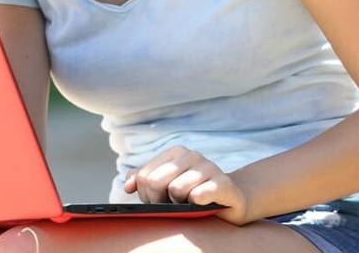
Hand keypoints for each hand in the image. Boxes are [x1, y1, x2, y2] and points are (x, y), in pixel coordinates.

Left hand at [123, 145, 251, 224]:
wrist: (230, 201)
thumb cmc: (193, 193)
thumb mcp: (166, 185)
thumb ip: (144, 180)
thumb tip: (128, 185)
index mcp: (176, 152)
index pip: (145, 176)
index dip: (146, 195)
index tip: (157, 202)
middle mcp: (192, 155)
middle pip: (156, 182)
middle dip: (159, 201)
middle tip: (171, 206)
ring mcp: (209, 167)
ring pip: (176, 190)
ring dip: (180, 205)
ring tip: (189, 204)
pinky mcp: (223, 184)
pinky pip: (199, 195)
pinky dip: (196, 203)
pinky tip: (201, 204)